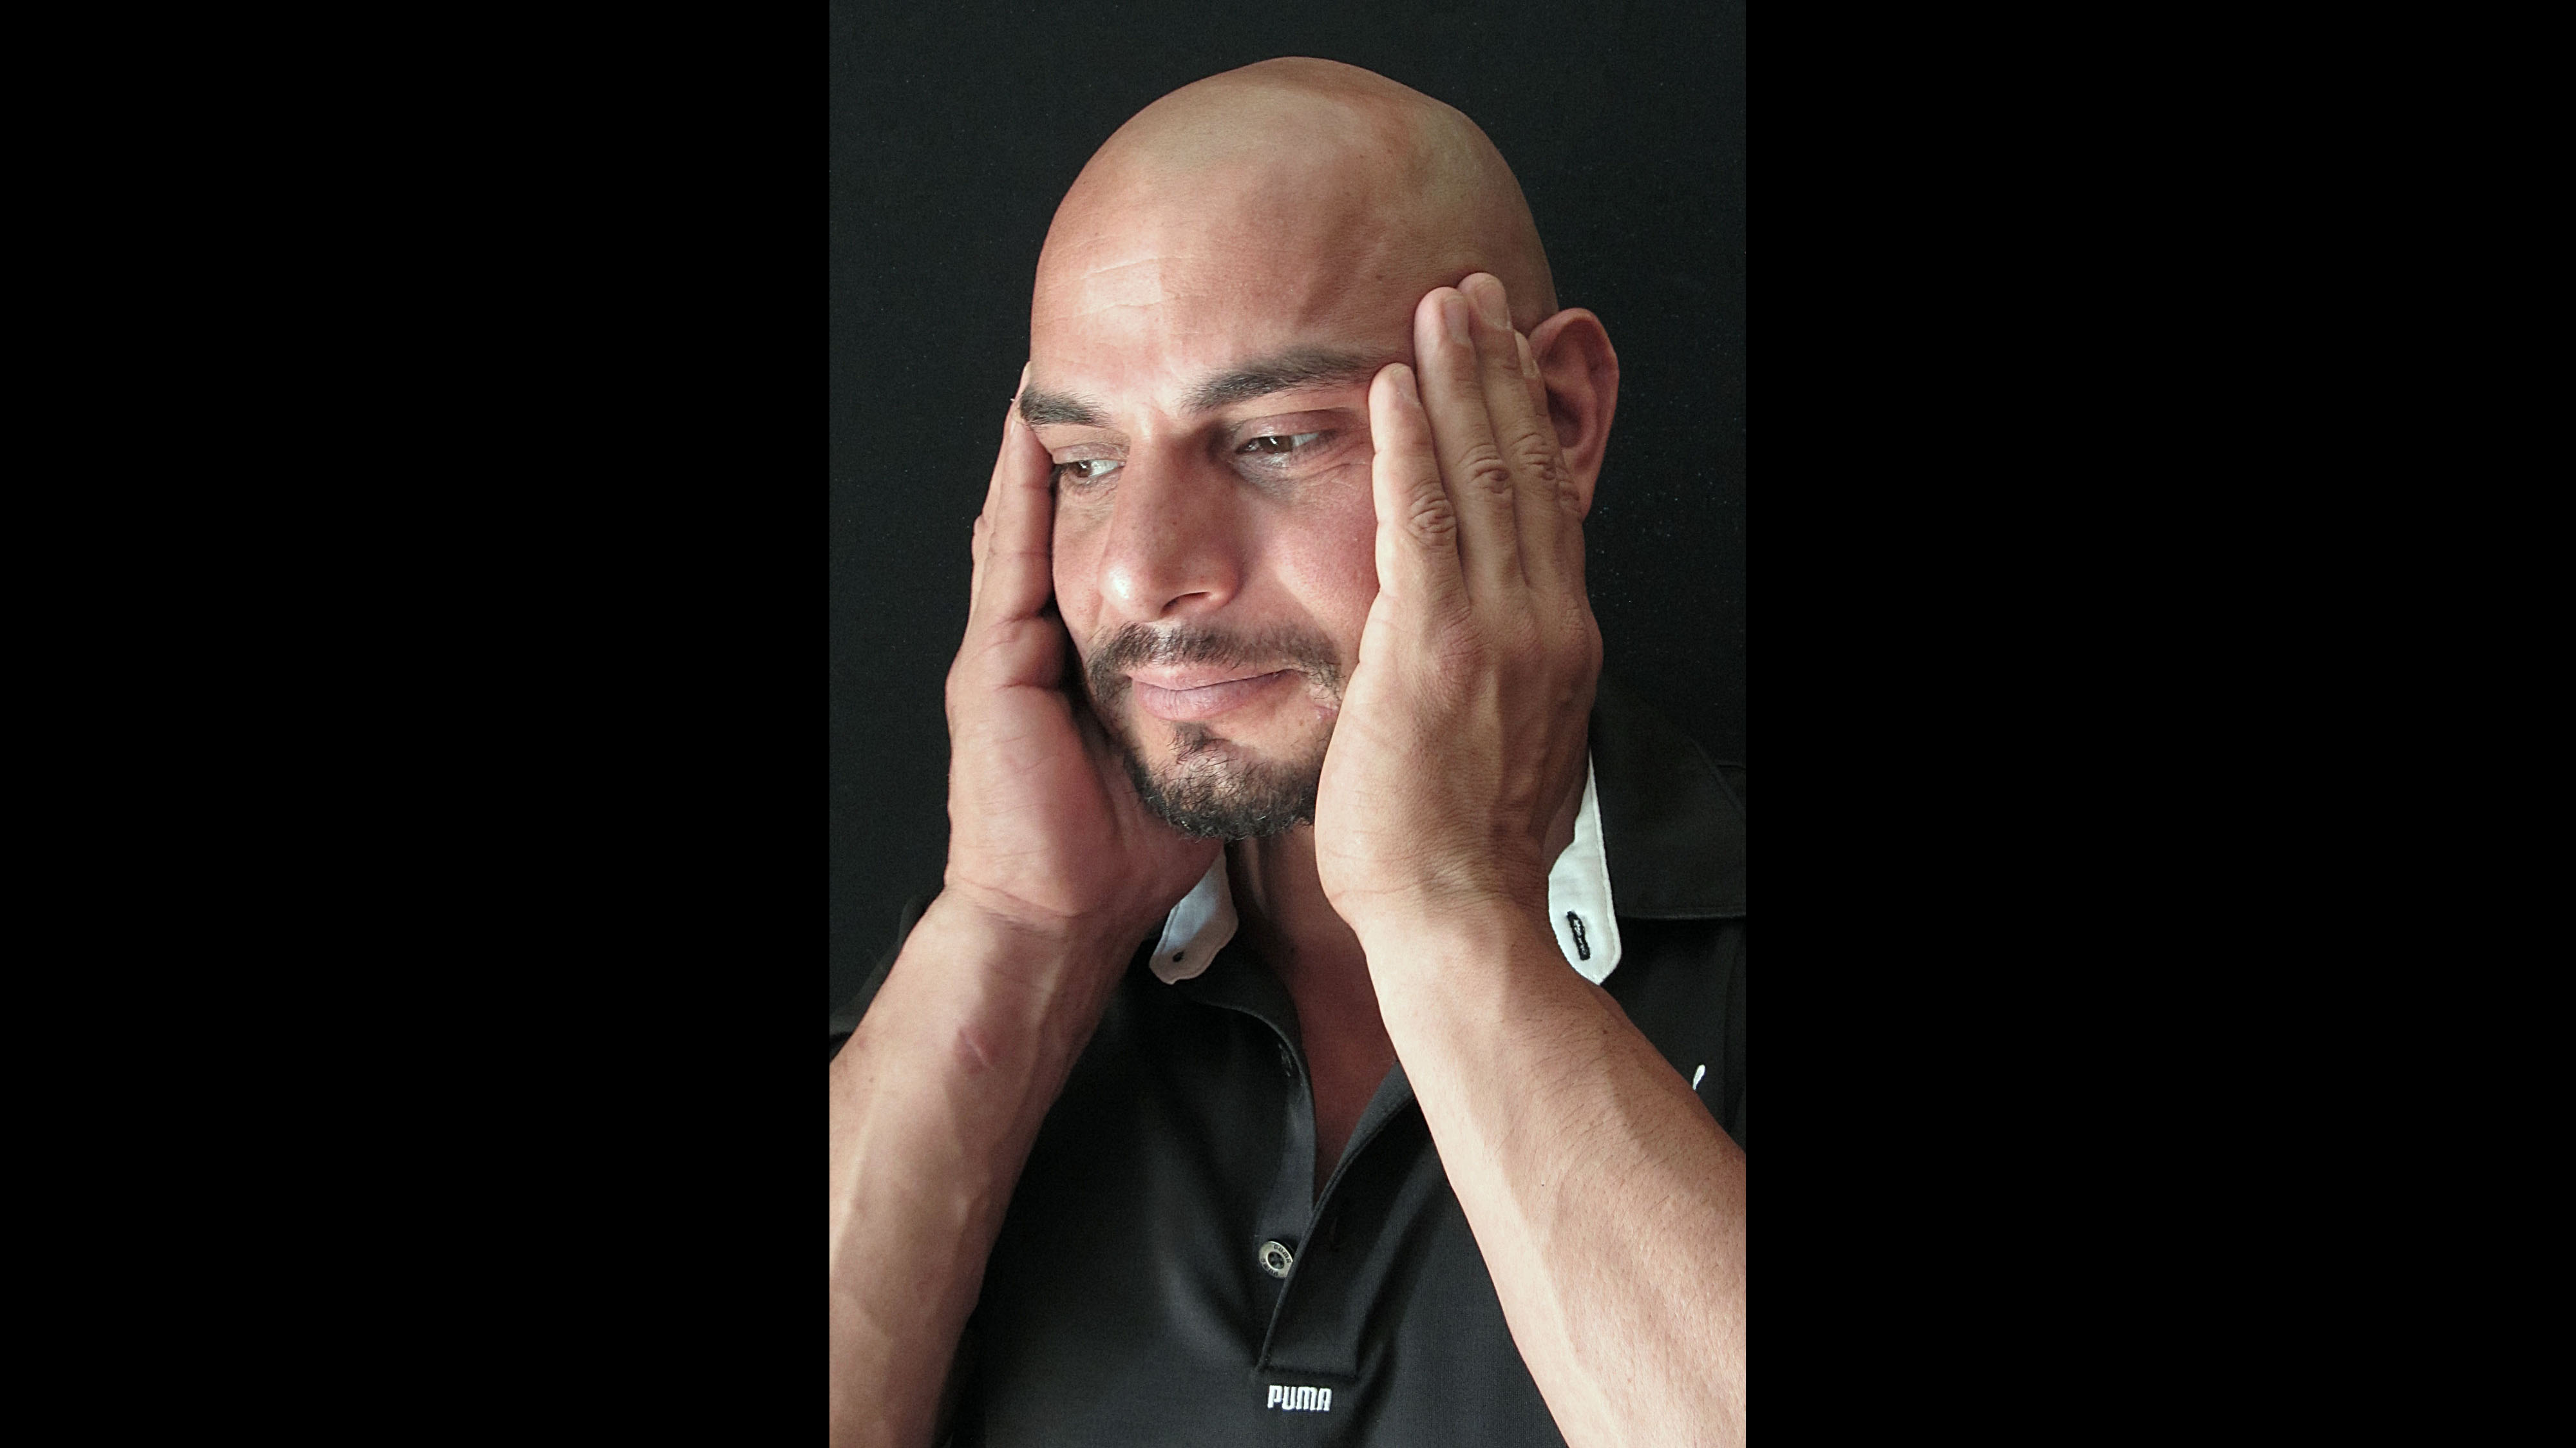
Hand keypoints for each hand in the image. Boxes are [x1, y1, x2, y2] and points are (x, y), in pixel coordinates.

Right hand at [942, 368, 1220, 966]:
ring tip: (1070, 366)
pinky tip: (1028, 432)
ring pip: (1036, 517)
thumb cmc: (1130, 849)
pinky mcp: (992, 658)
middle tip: (1129, 357)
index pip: (1132, 544)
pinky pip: (1005, 555)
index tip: (1199, 408)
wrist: (1063, 916)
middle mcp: (1053, 632)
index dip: (1158, 478)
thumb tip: (1312, 665)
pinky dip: (1015, 490)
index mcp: (1101, 652)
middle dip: (1104, 442)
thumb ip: (1236, 699)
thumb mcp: (1201, 749)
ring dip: (1052, 444)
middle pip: (1083, 516)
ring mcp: (1013, 641)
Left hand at [1314, 275, 1602, 944]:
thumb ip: (1496, 682)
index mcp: (1558, 644)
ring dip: (1456, 381)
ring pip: (1482, 475)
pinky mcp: (1433, 647)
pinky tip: (1388, 388)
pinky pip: (1422, 522)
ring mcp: (1494, 631)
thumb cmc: (1461, 854)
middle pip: (1526, 468)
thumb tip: (1475, 659)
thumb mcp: (1506, 745)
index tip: (1509, 360)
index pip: (1546, 506)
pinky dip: (1408, 448)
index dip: (1528, 423)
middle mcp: (1542, 623)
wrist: (1458, 916)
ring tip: (1437, 309)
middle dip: (1499, 372)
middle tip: (1477, 297)